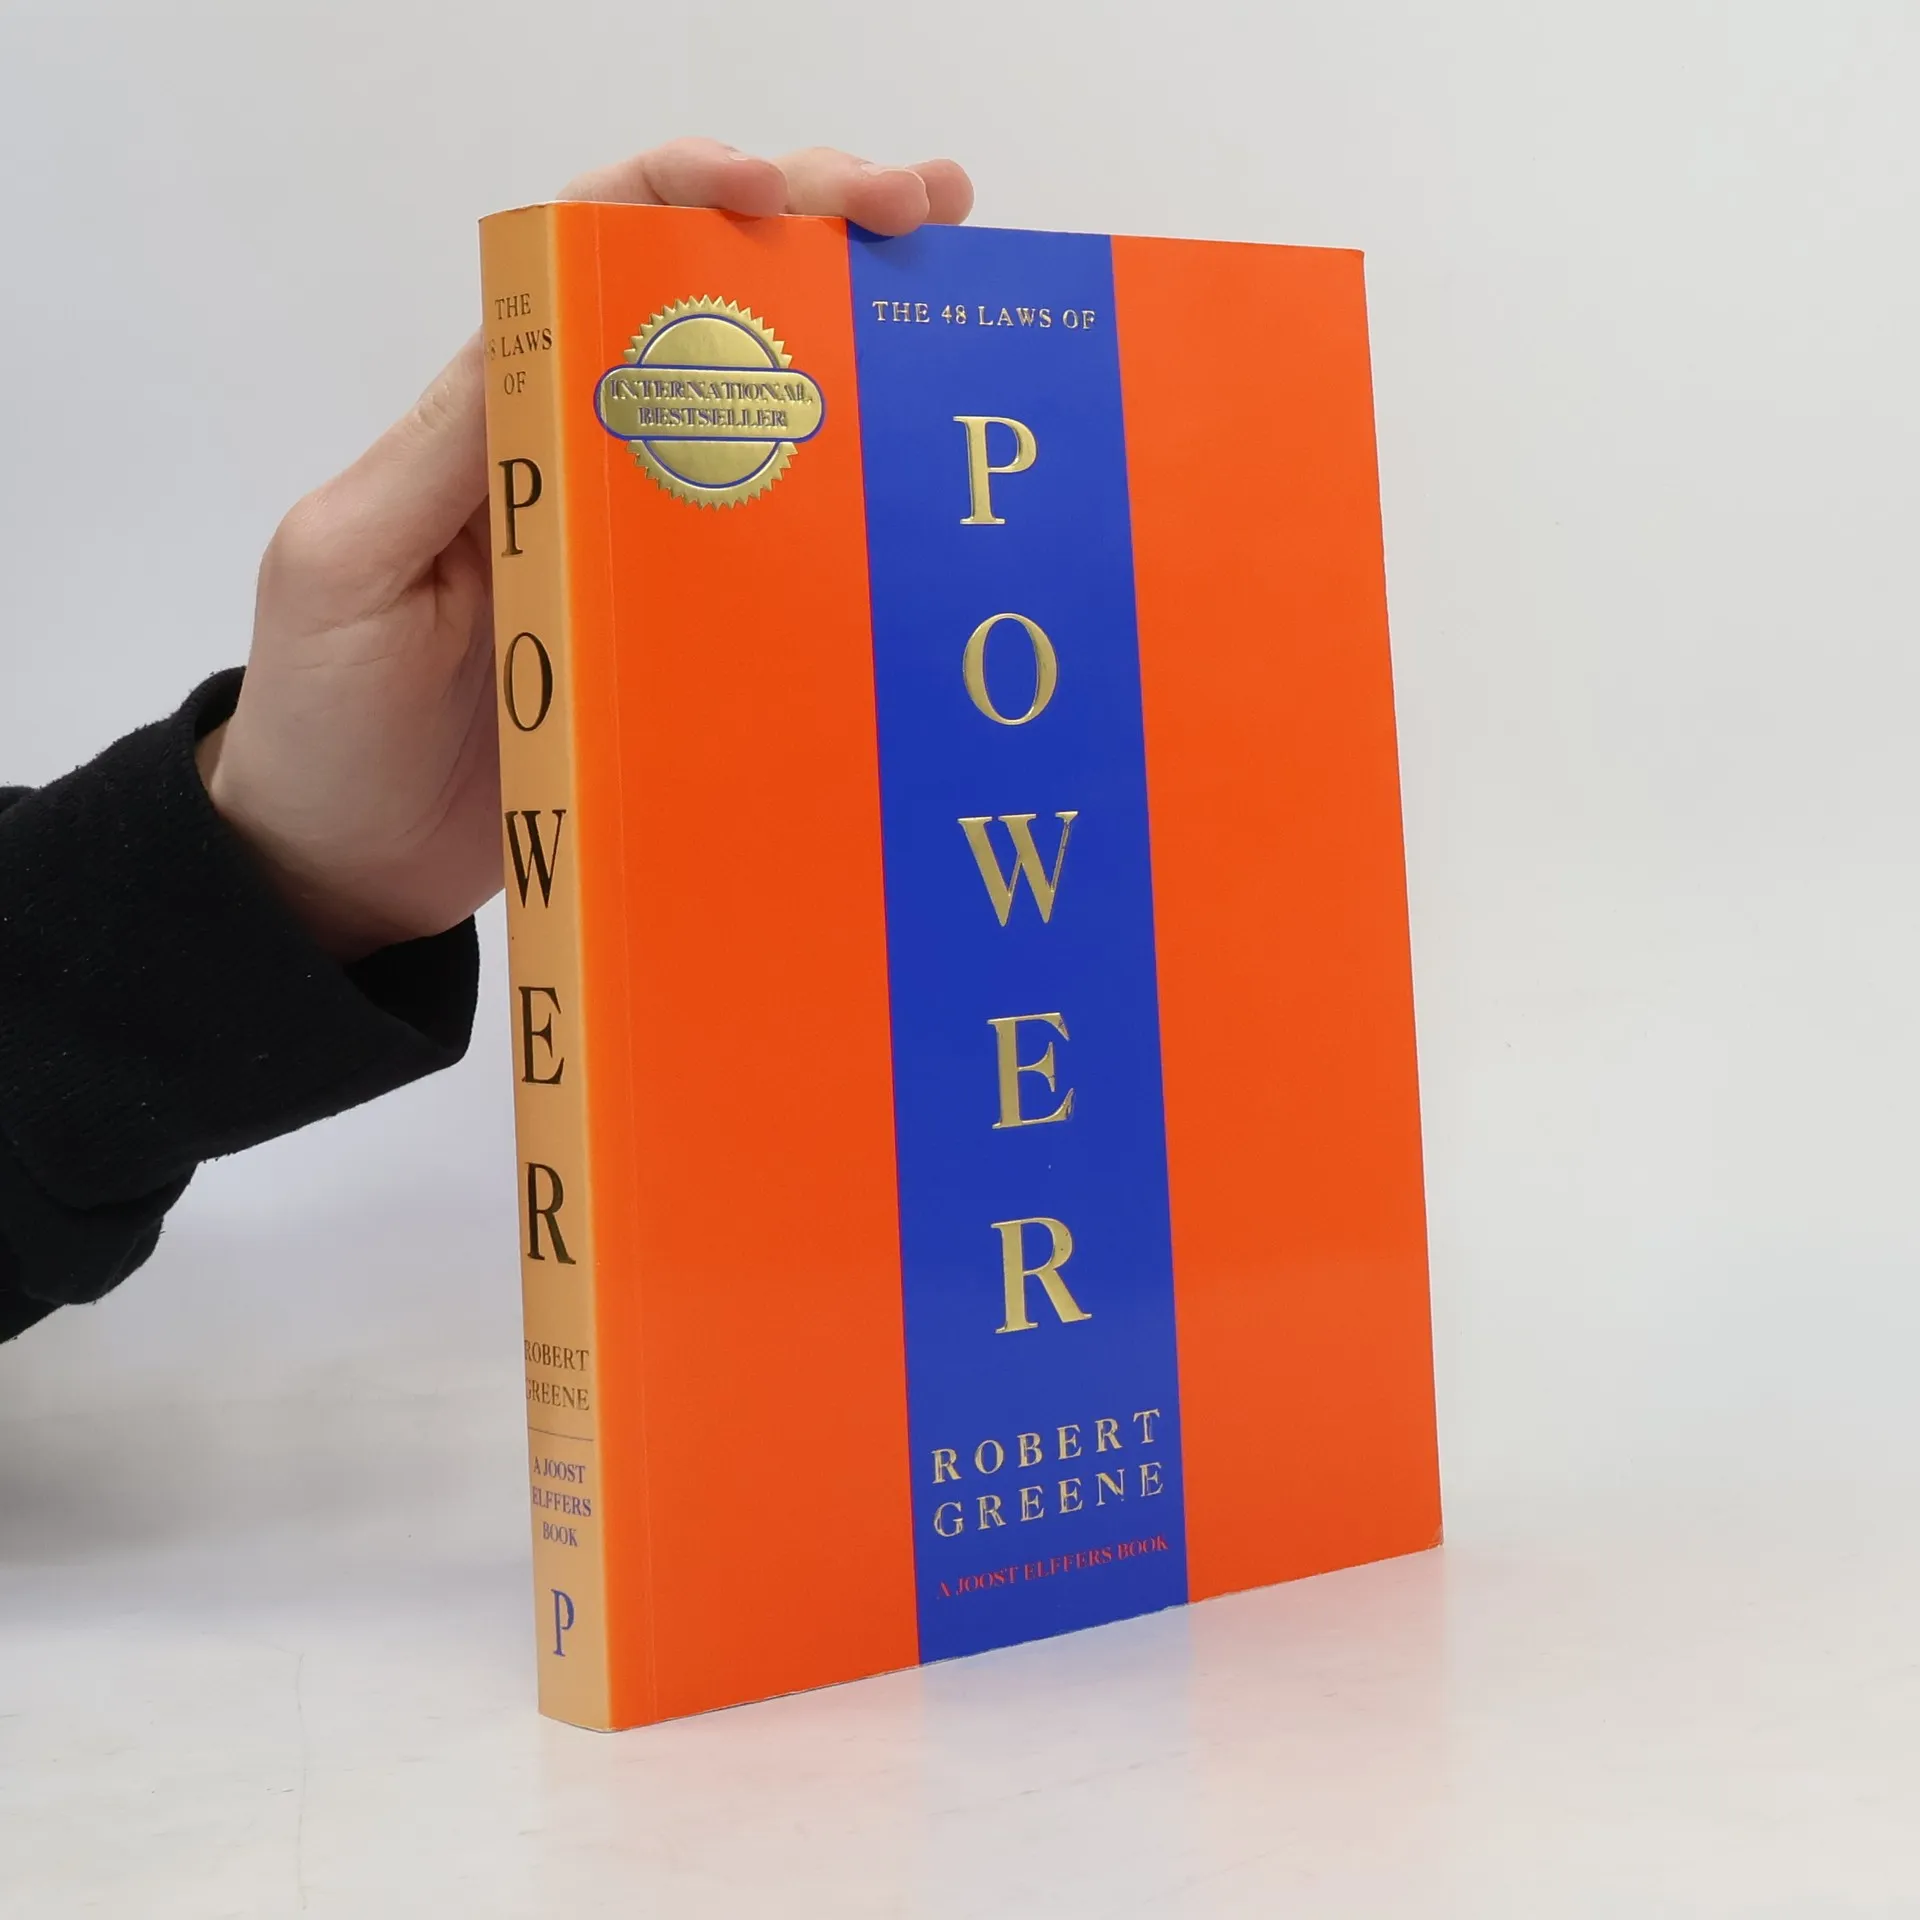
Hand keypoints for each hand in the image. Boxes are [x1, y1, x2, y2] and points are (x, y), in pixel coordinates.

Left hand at [197, 141, 973, 961]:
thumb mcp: (352, 566)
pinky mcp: (671, 638)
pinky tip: (911, 493)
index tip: (781, 189)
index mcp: (496, 421)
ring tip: (957, 306)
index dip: (684, 194)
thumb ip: (443, 456)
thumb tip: (550, 338)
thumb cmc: (325, 716)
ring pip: (753, 421)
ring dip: (851, 349)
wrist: (349, 864)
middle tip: (931, 210)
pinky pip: (763, 553)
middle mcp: (579, 463)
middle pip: (700, 313)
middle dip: (812, 233)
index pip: (591, 259)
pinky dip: (839, 507)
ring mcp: (635, 552)